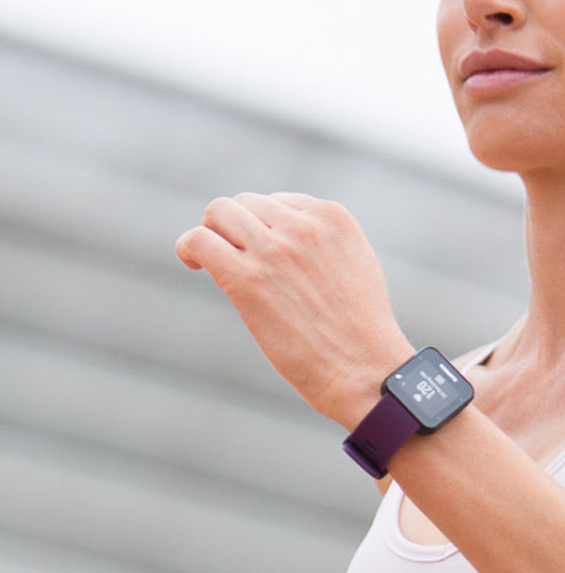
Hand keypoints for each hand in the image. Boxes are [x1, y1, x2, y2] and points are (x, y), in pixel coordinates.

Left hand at [175, 192, 414, 427]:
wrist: (366, 370)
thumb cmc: (360, 331)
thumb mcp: (354, 266)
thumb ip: (322, 244)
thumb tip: (277, 239)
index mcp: (334, 218)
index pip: (279, 202)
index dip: (264, 227)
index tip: (264, 252)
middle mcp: (303, 226)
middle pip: (245, 204)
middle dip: (236, 228)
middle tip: (235, 257)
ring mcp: (275, 250)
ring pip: (219, 214)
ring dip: (212, 234)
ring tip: (213, 260)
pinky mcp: (247, 279)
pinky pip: (200, 241)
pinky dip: (189, 247)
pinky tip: (192, 263)